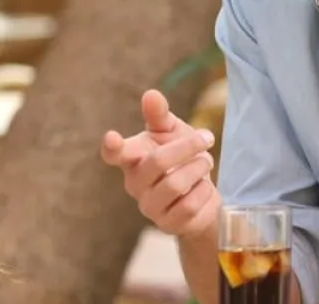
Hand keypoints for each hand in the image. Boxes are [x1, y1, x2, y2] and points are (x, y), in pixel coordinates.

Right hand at [101, 89, 219, 236]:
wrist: (200, 193)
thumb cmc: (179, 156)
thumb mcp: (171, 131)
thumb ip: (159, 115)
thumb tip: (151, 94)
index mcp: (131, 159)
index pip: (114, 154)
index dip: (112, 147)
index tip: (111, 137)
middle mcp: (134, 184)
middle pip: (157, 162)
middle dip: (187, 146)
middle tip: (207, 137)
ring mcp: (150, 207)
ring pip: (175, 185)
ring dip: (198, 168)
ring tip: (206, 162)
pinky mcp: (168, 225)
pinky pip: (189, 205)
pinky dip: (204, 191)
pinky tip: (205, 187)